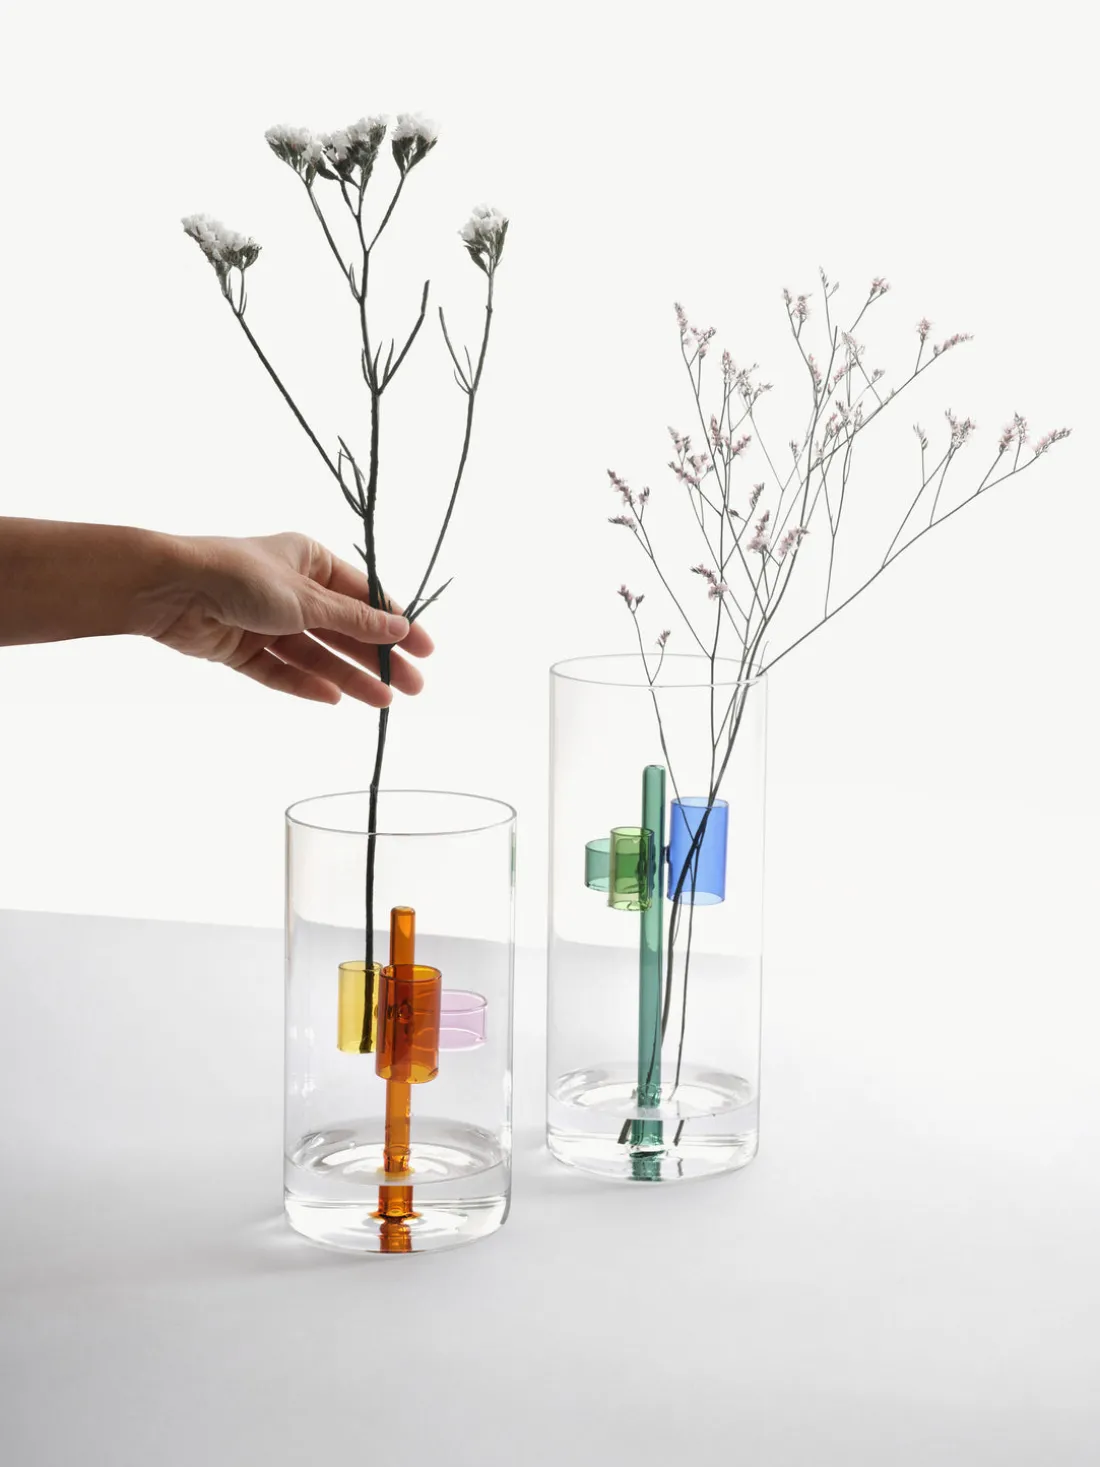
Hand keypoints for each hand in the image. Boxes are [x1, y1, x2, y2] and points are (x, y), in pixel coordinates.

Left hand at [151, 531, 432, 706]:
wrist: (170, 589)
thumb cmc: (240, 575)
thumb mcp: (307, 598)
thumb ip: (353, 620)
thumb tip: (399, 629)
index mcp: (310, 561)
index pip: (364, 597)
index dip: (396, 624)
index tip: (426, 650)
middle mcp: (291, 589)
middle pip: (344, 630)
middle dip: (378, 659)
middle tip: (413, 688)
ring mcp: (265, 620)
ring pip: (315, 654)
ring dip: (349, 676)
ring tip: (382, 702)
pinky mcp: (240, 647)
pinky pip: (281, 670)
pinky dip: (305, 683)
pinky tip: (334, 699)